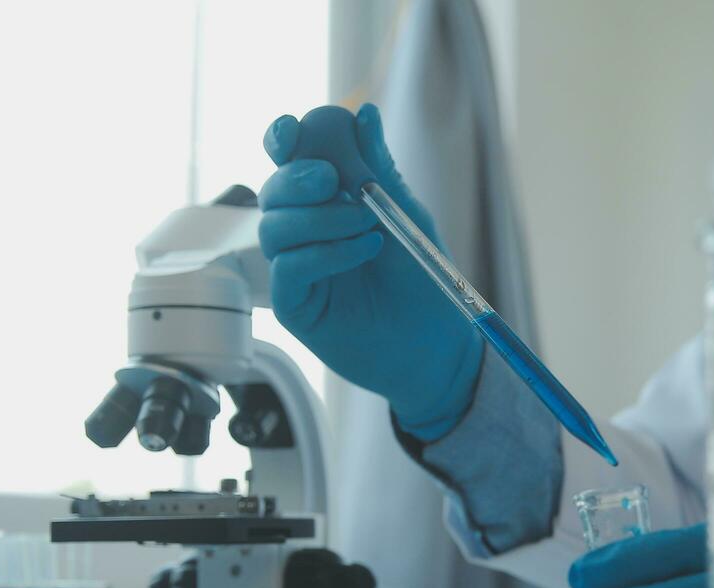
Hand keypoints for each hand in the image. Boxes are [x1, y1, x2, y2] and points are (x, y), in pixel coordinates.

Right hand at [258, 104, 482, 440]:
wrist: (438, 347)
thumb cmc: (424, 282)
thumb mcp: (405, 215)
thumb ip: (378, 169)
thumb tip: (362, 114)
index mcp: (327, 200)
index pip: (289, 159)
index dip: (284, 138)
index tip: (293, 131)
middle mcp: (305, 231)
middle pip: (274, 188)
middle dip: (298, 177)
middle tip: (333, 181)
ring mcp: (296, 269)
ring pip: (275, 226)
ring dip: (321, 218)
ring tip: (370, 226)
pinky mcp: (296, 306)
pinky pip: (289, 268)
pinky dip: (324, 252)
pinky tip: (363, 250)